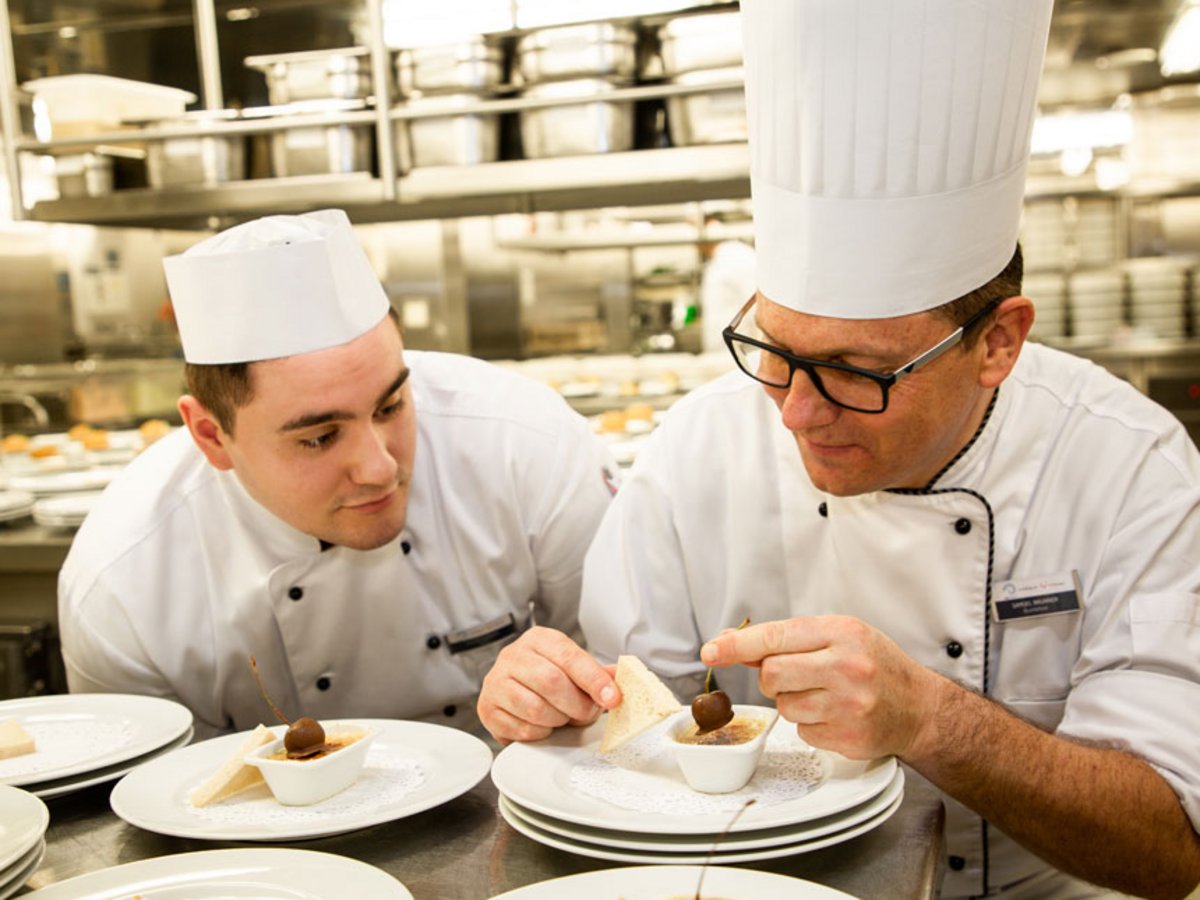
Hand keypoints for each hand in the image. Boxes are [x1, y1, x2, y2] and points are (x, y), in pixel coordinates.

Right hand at [477, 626, 619, 744]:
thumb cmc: (545, 677)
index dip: (594, 680)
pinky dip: (540, 732)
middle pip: (551, 682)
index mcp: (539, 640)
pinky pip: (522, 728)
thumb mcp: (572, 667)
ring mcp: (496, 681)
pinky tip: (543, 724)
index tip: (612, 698)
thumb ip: (597, 673)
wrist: (510, 689)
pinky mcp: (487, 708)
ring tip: (562, 717)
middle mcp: (513, 655)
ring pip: (535, 708)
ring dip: (558, 720)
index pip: (570, 657)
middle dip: (576, 705)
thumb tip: (624, 677)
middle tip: (586, 714)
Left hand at [700, 616, 941, 760]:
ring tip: (824, 695)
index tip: (711, 651)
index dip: (737, 645)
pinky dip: (810, 724)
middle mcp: (846, 667)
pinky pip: (801, 731)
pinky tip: (835, 714)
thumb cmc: (876, 665)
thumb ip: (787, 639)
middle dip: (772, 677)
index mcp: (842, 633)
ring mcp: (848, 705)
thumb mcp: (838, 636)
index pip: (775, 637)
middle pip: (771, 674)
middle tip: (797, 675)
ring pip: (783, 705)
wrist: (919, 707)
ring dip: (793, 701)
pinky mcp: (847, 736)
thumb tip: (733, 643)